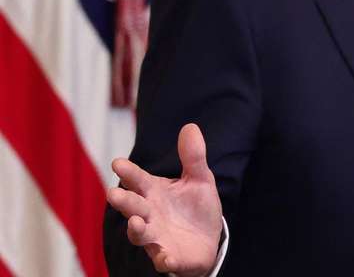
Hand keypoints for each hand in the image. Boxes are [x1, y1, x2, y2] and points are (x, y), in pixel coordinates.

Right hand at [107, 123, 223, 276]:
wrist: (207, 238)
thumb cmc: (195, 207)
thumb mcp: (199, 179)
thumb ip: (193, 156)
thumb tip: (190, 127)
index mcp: (154, 192)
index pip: (138, 180)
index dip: (129, 172)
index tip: (117, 162)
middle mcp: (149, 214)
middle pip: (133, 206)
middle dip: (124, 201)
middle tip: (114, 194)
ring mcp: (156, 236)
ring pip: (140, 234)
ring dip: (136, 230)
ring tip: (136, 223)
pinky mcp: (168, 256)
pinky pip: (163, 259)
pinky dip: (163, 259)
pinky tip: (166, 258)